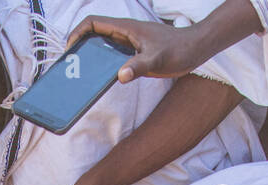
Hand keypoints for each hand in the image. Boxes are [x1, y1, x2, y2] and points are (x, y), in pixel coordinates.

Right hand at [67, 16, 204, 81]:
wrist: (196, 48)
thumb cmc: (179, 50)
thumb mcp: (157, 60)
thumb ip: (138, 67)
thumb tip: (120, 76)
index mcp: (125, 28)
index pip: (93, 22)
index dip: (77, 33)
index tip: (71, 50)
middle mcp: (124, 32)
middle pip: (93, 33)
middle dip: (79, 46)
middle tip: (71, 66)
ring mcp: (128, 42)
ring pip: (102, 44)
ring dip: (89, 55)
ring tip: (81, 74)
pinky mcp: (134, 51)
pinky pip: (112, 54)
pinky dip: (102, 63)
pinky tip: (100, 79)